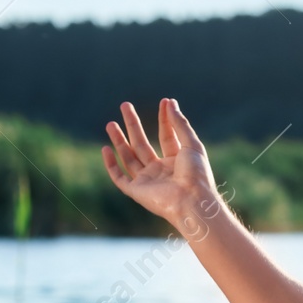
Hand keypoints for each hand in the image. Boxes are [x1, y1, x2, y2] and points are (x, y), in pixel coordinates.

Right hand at [102, 99, 217, 228]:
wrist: (192, 200)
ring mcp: (148, 181)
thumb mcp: (192, 144)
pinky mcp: (136, 191)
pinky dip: (111, 164)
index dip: (165, 119)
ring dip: (119, 140)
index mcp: (176, 161)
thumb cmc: (196, 175)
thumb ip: (180, 123)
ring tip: (110, 123)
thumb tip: (170, 102)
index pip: (167, 136)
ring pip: (129, 158)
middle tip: (125, 105)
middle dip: (133, 125)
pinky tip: (105, 149)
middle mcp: (161, 170)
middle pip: (142, 144)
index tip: (164, 101)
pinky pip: (119, 178)